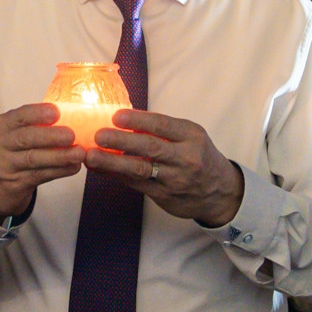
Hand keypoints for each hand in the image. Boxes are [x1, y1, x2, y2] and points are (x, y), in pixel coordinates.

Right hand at [0, 103, 85, 220]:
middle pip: (25, 139)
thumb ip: (39, 124)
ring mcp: (6, 165)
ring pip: (33, 159)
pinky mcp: (15, 183)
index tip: (56, 112)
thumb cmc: (17, 151)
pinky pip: (40, 175)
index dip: (37, 113)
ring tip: (79, 153)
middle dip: (50, 136)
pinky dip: (59, 171)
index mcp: (4, 125)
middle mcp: (1, 144)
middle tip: (71, 135)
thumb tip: (74, 116)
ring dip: (59, 156)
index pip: (19, 116)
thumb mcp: (19, 133)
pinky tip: (73, 167)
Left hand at [85, 109, 244, 227]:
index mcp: (191, 137)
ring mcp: (174, 179)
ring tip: (91, 156)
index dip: (138, 120)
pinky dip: (114, 175)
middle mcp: (185, 158)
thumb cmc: (199, 157)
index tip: (116, 116)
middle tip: (99, 135)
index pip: (163, 125)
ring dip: (112, 162)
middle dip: (122, 141)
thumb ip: (164, 130)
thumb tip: (124, 118)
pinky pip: (135, 184)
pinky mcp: (163, 196)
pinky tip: (98, 168)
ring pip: (140, 169)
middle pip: (150, 148)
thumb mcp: (191, 137)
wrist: (220, 192)